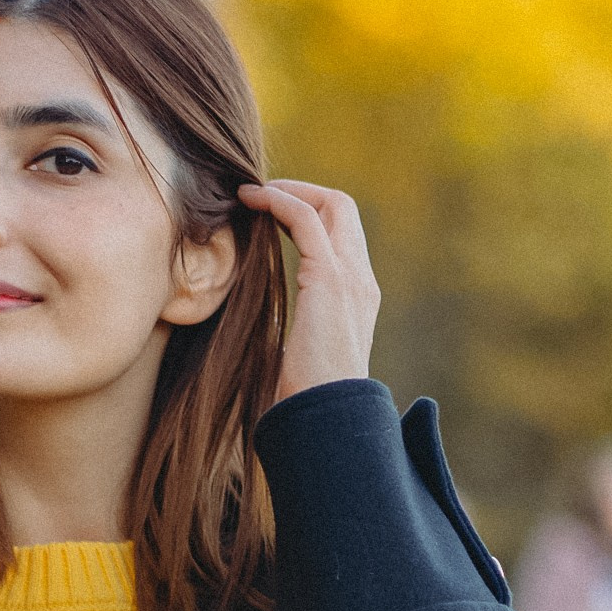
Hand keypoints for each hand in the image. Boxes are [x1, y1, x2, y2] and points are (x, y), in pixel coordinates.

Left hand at [237, 179, 380, 401]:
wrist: (325, 421)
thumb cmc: (306, 401)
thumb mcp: (298, 357)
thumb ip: (290, 333)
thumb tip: (256, 333)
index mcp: (357, 298)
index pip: (342, 234)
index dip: (307, 213)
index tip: (269, 214)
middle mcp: (361, 281)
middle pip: (343, 208)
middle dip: (301, 190)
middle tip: (259, 194)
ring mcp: (351, 277)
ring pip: (330, 204)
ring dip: (287, 190)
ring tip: (250, 192)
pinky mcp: (330, 279)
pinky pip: (305, 218)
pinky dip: (278, 201)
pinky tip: (250, 202)